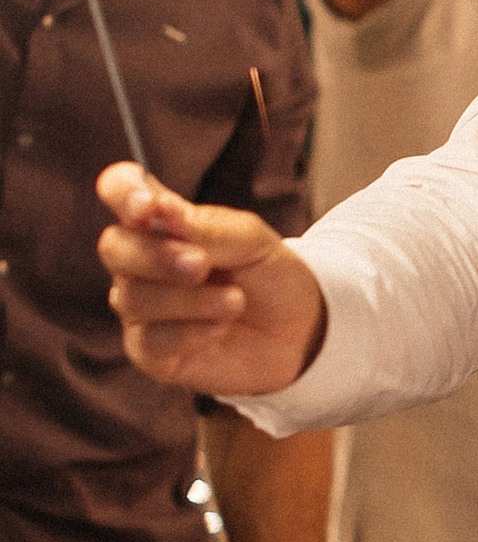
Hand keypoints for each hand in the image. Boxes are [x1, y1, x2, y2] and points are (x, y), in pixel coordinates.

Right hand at [97, 163, 326, 394]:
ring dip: (189, 300)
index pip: (120, 189)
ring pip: (132, 297)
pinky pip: (147, 341)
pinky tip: (220, 329)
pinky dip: (189, 333)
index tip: (148, 207)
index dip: (123, 192)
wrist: (299, 331)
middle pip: (113, 247)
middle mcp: (141, 261)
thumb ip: (207, 227)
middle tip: (201, 265)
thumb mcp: (251, 240)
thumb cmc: (268, 274)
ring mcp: (141, 307)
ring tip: (235, 301)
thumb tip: (162, 211)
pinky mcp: (149, 351)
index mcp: (162, 221)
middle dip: (156, 256)